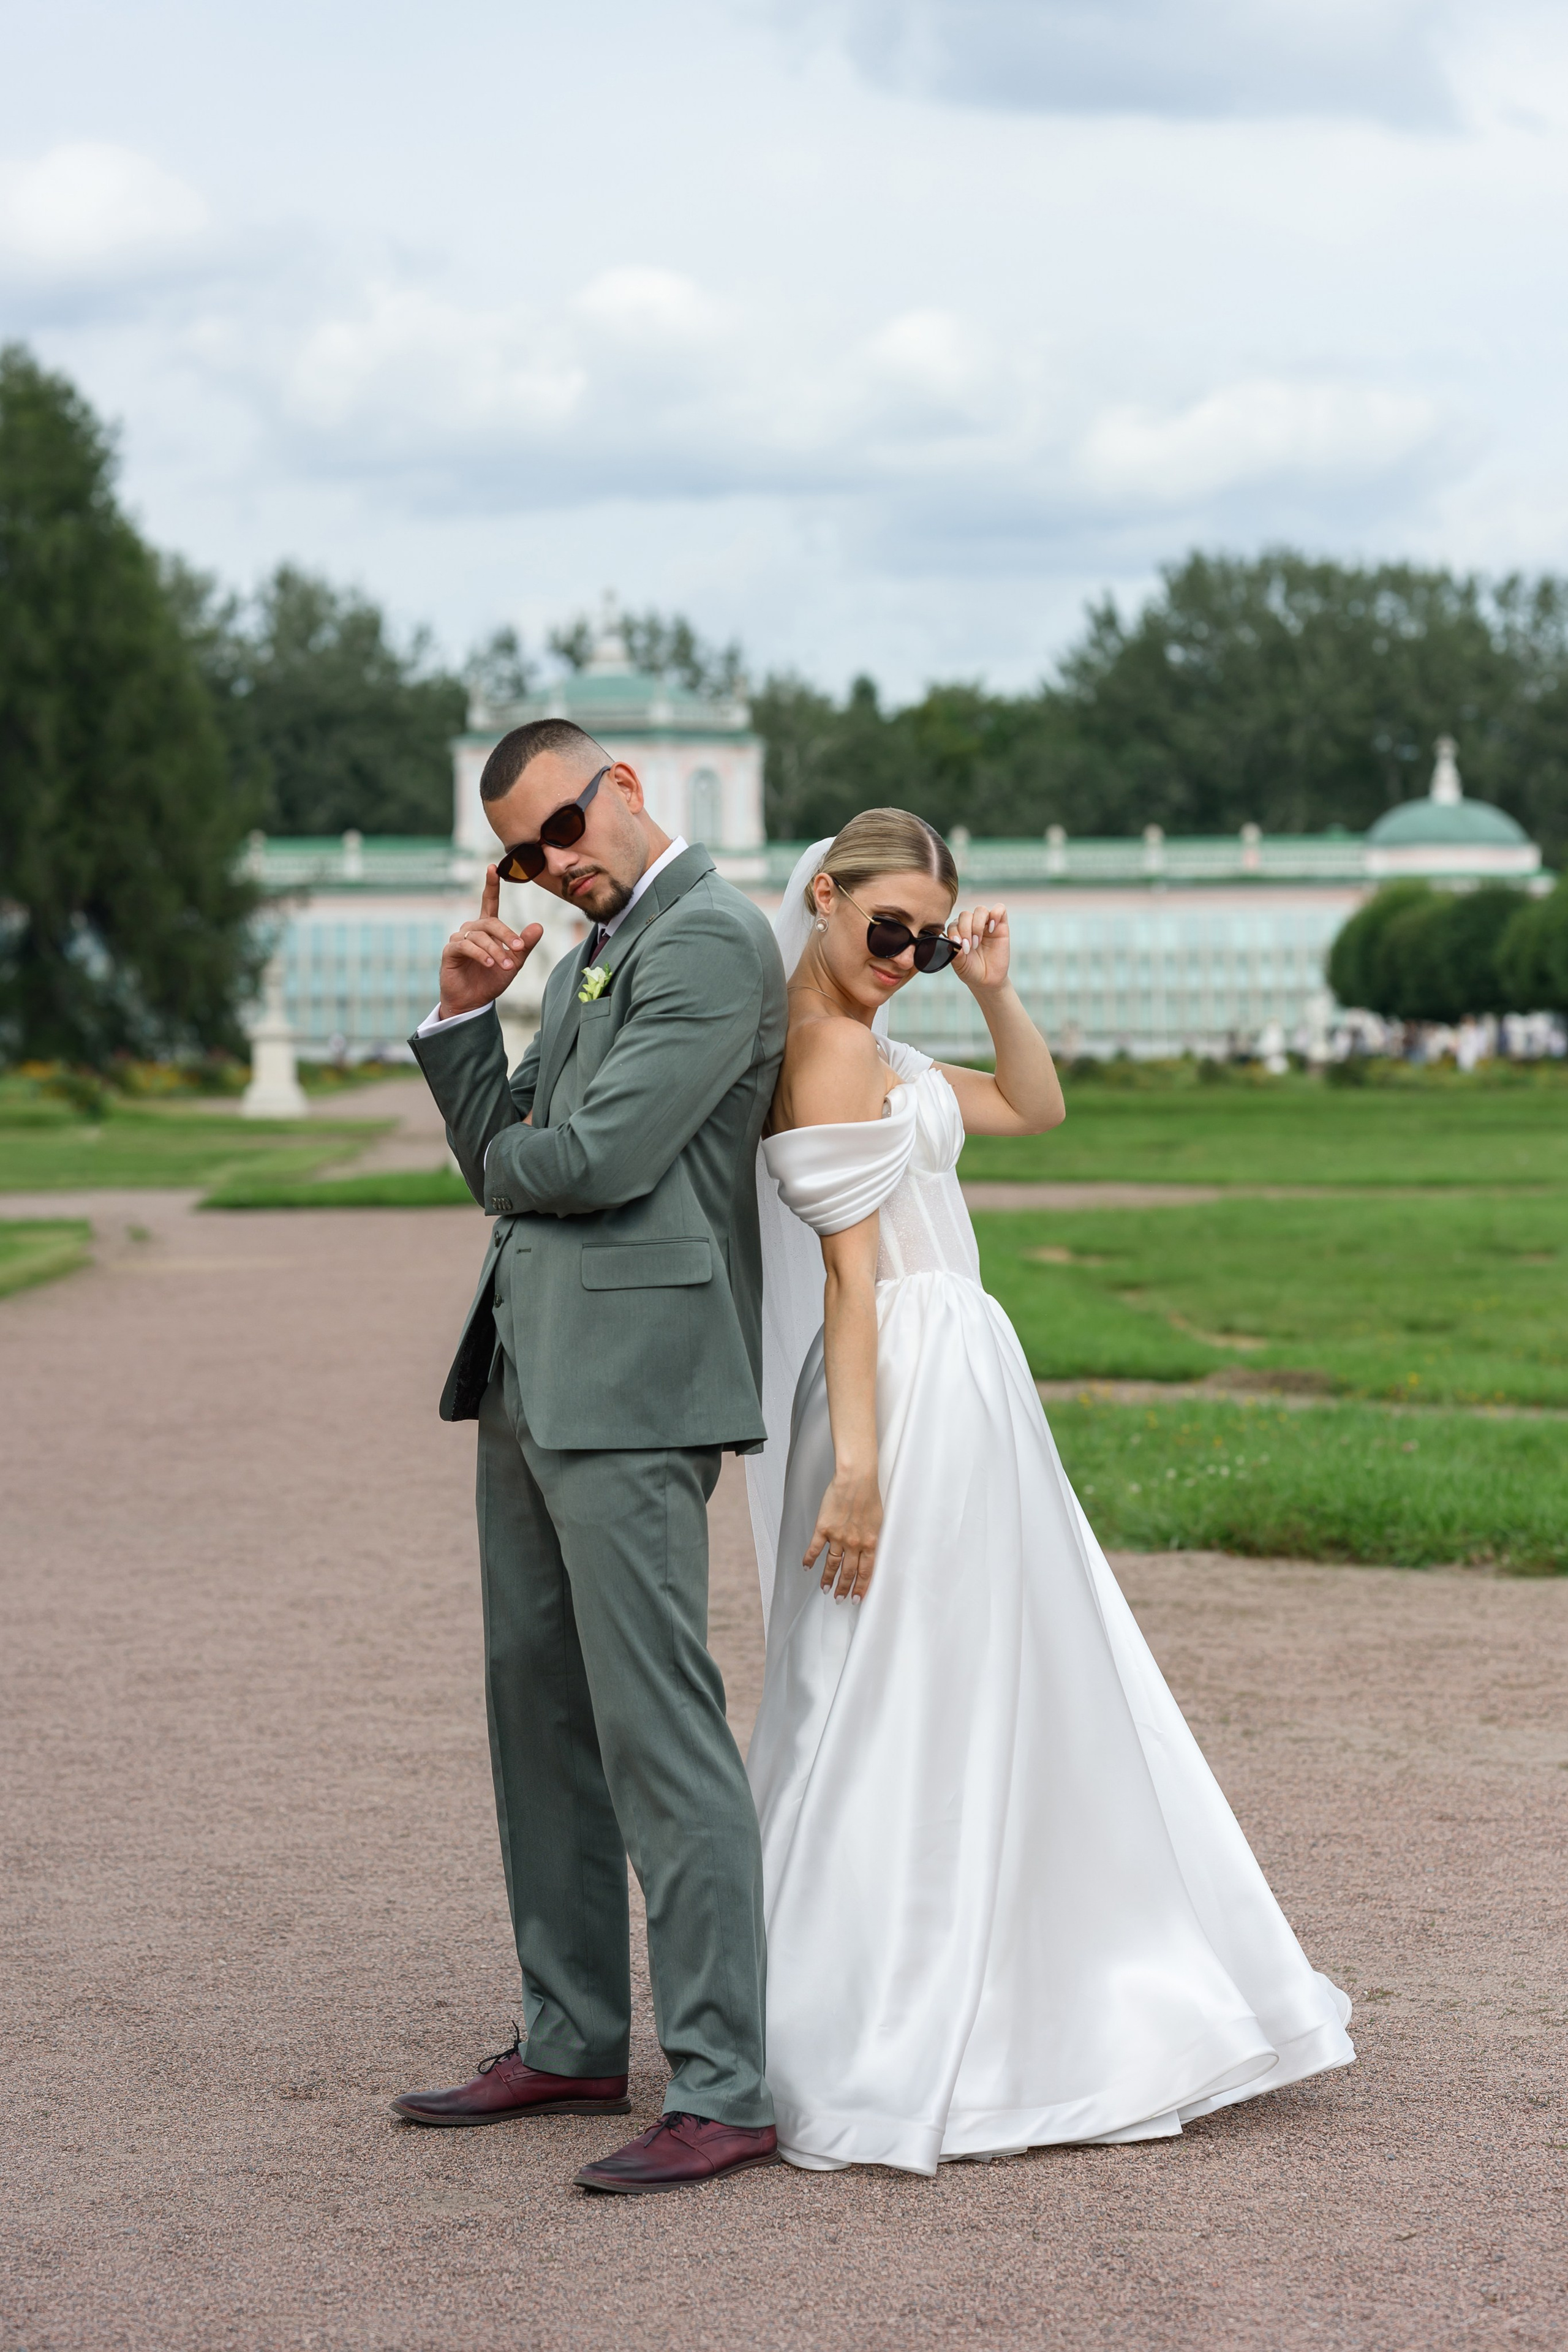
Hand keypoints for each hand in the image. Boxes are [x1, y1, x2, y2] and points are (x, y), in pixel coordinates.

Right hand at [437, 866, 542, 1018]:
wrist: (473, 1002)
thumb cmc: (491, 980)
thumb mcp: (514, 962)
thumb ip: (525, 945)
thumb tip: (539, 926)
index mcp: (486, 928)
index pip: (488, 902)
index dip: (491, 885)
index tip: (493, 867)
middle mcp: (471, 930)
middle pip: (490, 923)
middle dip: (507, 935)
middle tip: (519, 949)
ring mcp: (459, 939)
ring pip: (480, 936)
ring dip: (496, 950)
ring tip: (507, 964)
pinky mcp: (450, 951)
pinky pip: (466, 946)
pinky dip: (480, 954)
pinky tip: (490, 963)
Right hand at [805, 1466, 882, 1601]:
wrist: (856, 1479)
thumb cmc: (869, 1495)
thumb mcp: (878, 1521)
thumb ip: (872, 1538)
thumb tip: (870, 1551)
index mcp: (870, 1543)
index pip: (866, 1572)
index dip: (861, 1587)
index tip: (857, 1598)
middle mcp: (854, 1544)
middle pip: (848, 1572)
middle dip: (844, 1588)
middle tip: (840, 1599)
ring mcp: (838, 1537)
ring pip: (832, 1564)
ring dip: (827, 1579)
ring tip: (825, 1589)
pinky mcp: (824, 1528)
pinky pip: (815, 1549)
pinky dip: (810, 1560)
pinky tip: (807, 1568)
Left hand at [948, 903, 1009, 995]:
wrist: (988, 980)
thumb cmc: (971, 970)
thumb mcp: (959, 964)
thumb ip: (955, 953)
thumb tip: (954, 942)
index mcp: (958, 932)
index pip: (954, 923)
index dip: (955, 933)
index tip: (960, 946)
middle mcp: (971, 925)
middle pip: (966, 915)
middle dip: (966, 930)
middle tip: (970, 946)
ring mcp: (986, 924)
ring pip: (980, 910)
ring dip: (977, 925)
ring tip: (978, 941)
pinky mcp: (1001, 925)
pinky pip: (1000, 909)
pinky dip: (995, 915)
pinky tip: (991, 929)